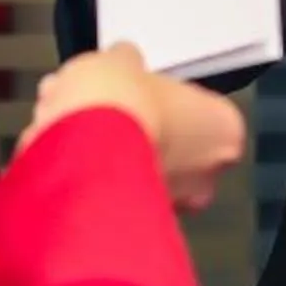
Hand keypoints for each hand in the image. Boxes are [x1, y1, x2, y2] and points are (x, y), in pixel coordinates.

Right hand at [22, 44, 246, 212]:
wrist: (81, 150)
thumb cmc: (122, 105)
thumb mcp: (122, 60)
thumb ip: (128, 63)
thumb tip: (122, 61)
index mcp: (224, 130)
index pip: (198, 110)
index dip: (161, 98)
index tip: (138, 90)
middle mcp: (206, 176)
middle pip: (168, 145)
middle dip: (133, 127)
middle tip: (102, 106)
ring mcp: (171, 205)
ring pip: (136, 170)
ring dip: (105, 148)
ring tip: (68, 119)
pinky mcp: (132, 225)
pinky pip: (110, 192)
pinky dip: (88, 173)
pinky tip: (61, 144)